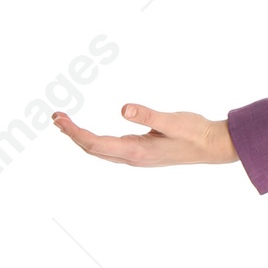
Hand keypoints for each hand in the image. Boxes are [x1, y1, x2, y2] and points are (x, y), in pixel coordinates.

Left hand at [52, 104, 236, 165]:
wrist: (212, 146)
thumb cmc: (195, 132)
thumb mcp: (173, 121)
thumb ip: (148, 116)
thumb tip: (123, 109)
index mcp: (136, 151)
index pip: (95, 143)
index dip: (74, 132)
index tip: (59, 118)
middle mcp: (132, 157)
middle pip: (92, 148)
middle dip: (71, 133)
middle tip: (55, 116)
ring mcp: (135, 157)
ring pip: (99, 150)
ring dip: (80, 137)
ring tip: (65, 123)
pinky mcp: (140, 153)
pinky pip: (109, 148)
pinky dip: (93, 140)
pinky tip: (89, 132)